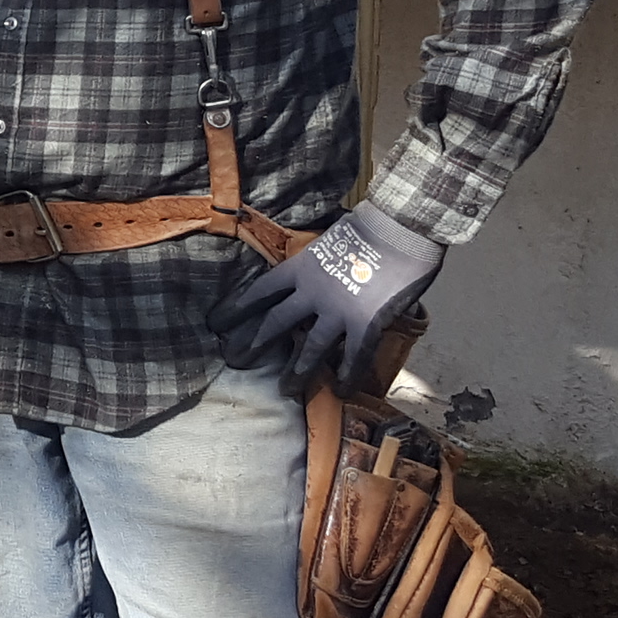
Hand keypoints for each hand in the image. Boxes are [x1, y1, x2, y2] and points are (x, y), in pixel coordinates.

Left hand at [207, 201, 443, 393]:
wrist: (401, 227)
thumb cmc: (369, 226)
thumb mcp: (329, 241)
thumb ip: (318, 263)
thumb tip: (315, 273)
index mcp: (300, 268)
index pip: (259, 292)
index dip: (236, 309)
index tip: (216, 324)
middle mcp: (311, 292)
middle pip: (275, 323)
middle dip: (253, 345)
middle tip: (235, 361)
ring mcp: (338, 310)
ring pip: (311, 348)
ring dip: (297, 372)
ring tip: (286, 390)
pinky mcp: (366, 324)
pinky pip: (354, 357)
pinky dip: (347, 376)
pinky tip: (340, 391)